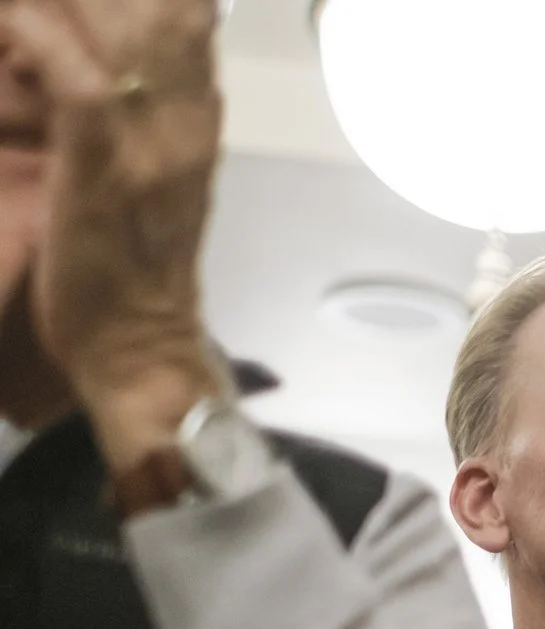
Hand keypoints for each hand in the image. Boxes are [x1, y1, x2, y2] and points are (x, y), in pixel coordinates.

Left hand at [0, 0, 222, 470]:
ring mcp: (151, 144)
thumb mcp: (153, 175)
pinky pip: (78, 81)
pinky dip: (39, 43)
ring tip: (20, 21)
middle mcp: (184, 122)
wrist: (139, 348)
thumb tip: (103, 59)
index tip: (89, 2)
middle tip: (46, 11)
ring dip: (66, 7)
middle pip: (166, 9)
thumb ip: (141, 112)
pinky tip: (13, 34)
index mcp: (196, 118)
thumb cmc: (132, 267)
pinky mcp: (105, 168)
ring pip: (123, 28)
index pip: (188, 15)